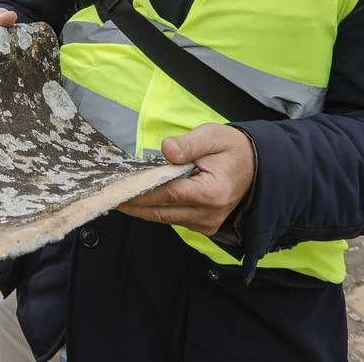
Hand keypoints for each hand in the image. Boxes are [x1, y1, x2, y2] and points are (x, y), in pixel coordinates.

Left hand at [116, 124, 254, 235]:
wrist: (256, 167)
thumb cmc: (232, 149)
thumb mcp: (213, 136)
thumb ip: (189, 144)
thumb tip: (166, 149)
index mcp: (211, 193)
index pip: (167, 194)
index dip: (139, 192)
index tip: (116, 187)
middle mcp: (208, 215)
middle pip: (160, 211)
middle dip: (132, 203)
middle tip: (106, 192)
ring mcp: (206, 224)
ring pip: (163, 218)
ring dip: (140, 207)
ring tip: (116, 193)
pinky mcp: (203, 226)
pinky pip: (172, 219)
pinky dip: (154, 208)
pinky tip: (137, 197)